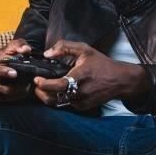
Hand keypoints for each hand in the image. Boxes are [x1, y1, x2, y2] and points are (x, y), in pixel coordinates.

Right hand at [0, 38, 31, 100]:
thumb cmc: (6, 54)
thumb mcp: (13, 46)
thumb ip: (20, 45)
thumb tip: (25, 49)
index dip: (3, 71)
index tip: (15, 73)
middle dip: (8, 85)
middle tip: (22, 85)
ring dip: (13, 92)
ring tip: (25, 89)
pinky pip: (1, 98)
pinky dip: (11, 97)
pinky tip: (20, 93)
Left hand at [32, 40, 149, 111]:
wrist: (119, 80)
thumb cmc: (101, 64)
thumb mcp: (84, 49)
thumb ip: (64, 47)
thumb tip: (47, 54)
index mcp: (81, 76)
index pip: (59, 85)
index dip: (45, 84)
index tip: (37, 79)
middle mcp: (81, 91)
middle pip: (54, 98)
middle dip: (41, 92)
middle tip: (36, 84)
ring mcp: (82, 101)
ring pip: (58, 102)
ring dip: (48, 96)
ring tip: (44, 87)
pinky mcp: (82, 107)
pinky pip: (66, 103)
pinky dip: (59, 97)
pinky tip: (59, 89)